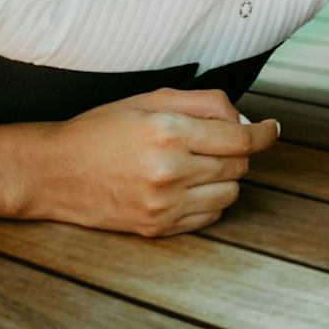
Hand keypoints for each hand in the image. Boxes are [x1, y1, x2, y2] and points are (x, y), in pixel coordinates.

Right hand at [18, 87, 279, 236]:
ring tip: (199, 163)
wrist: (57, 171)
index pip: (238, 137)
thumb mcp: (149, 99)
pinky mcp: (157, 229)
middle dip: (238, 150)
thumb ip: (201, 103)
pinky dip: (209, 200)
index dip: (263, 132)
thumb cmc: (102, 128)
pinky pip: (208, 218)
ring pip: (229, 194)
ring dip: (225, 177)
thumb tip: (243, 115)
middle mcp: (169, 170)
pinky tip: (188, 185)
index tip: (272, 129)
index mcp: (168, 131)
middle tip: (220, 140)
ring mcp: (163, 205)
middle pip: (238, 166)